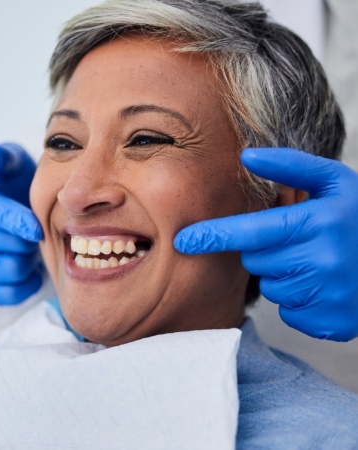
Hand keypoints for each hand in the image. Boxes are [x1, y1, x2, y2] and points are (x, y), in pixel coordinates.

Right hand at [0, 143, 43, 304]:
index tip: (37, 230)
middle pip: (7, 248)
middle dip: (30, 242)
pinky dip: (22, 286)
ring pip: (8, 272)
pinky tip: (31, 272)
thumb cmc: (15, 183)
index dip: (17, 223)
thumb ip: (4, 159)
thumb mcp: (12, 162)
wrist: (14, 205)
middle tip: (38, 233)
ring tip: (31, 249)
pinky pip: (1, 294)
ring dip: (28, 262)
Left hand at [174, 148, 357, 340]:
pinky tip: (323, 285)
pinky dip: (298, 298)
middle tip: (297, 240)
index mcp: (318, 223)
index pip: (250, 232)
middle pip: (256, 261)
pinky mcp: (329, 323)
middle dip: (266, 250)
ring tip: (316, 261)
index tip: (183, 241)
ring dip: (283, 274)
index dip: (213, 236)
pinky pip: (288, 311)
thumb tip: (245, 155)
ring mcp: (327, 297)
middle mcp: (321, 262)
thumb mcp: (334, 182)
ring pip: (271, 287)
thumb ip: (289, 166)